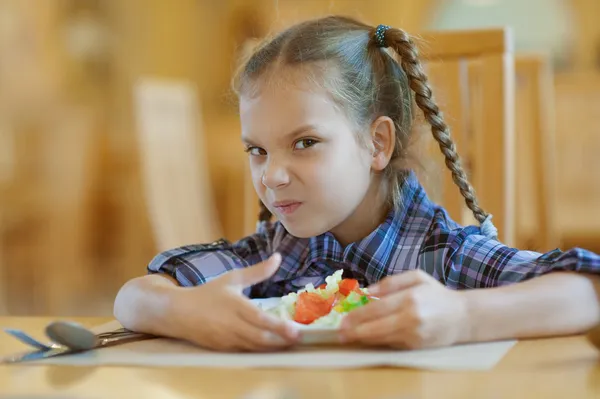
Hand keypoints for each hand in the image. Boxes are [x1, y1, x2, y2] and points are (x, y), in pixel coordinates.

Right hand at [172, 253, 299, 351]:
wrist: (178, 313)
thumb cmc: (208, 293)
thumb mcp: (233, 278)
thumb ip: (257, 271)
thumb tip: (278, 257)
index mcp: (235, 305)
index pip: (260, 319)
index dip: (279, 327)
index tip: (295, 329)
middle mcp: (231, 325)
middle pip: (260, 338)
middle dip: (281, 341)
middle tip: (298, 339)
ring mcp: (227, 339)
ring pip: (254, 348)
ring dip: (273, 348)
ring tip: (290, 344)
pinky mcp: (223, 349)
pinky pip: (245, 352)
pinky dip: (259, 351)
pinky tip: (272, 348)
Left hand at [338, 270, 470, 348]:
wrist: (463, 317)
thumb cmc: (436, 294)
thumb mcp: (416, 277)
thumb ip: (390, 282)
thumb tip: (367, 291)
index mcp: (410, 298)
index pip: (376, 309)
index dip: (357, 316)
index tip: (343, 320)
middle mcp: (412, 318)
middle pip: (376, 328)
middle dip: (355, 332)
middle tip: (341, 333)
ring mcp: (414, 335)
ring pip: (382, 339)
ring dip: (363, 339)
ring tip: (349, 337)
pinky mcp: (417, 347)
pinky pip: (392, 345)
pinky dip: (378, 342)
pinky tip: (368, 339)